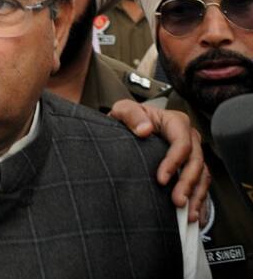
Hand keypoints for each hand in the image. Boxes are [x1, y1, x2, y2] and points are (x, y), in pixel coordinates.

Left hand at [109, 99, 210, 222]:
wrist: (128, 126)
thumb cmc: (127, 118)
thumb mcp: (123, 109)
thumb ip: (131, 115)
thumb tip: (144, 129)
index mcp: (174, 122)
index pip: (182, 143)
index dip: (174, 162)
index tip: (161, 179)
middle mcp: (187, 137)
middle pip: (195, 162)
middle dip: (188, 183)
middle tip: (177, 201)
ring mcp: (191, 152)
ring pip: (202, 175)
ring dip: (196, 195)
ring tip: (187, 214)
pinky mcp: (189, 166)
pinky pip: (200, 184)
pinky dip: (198, 199)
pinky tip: (193, 214)